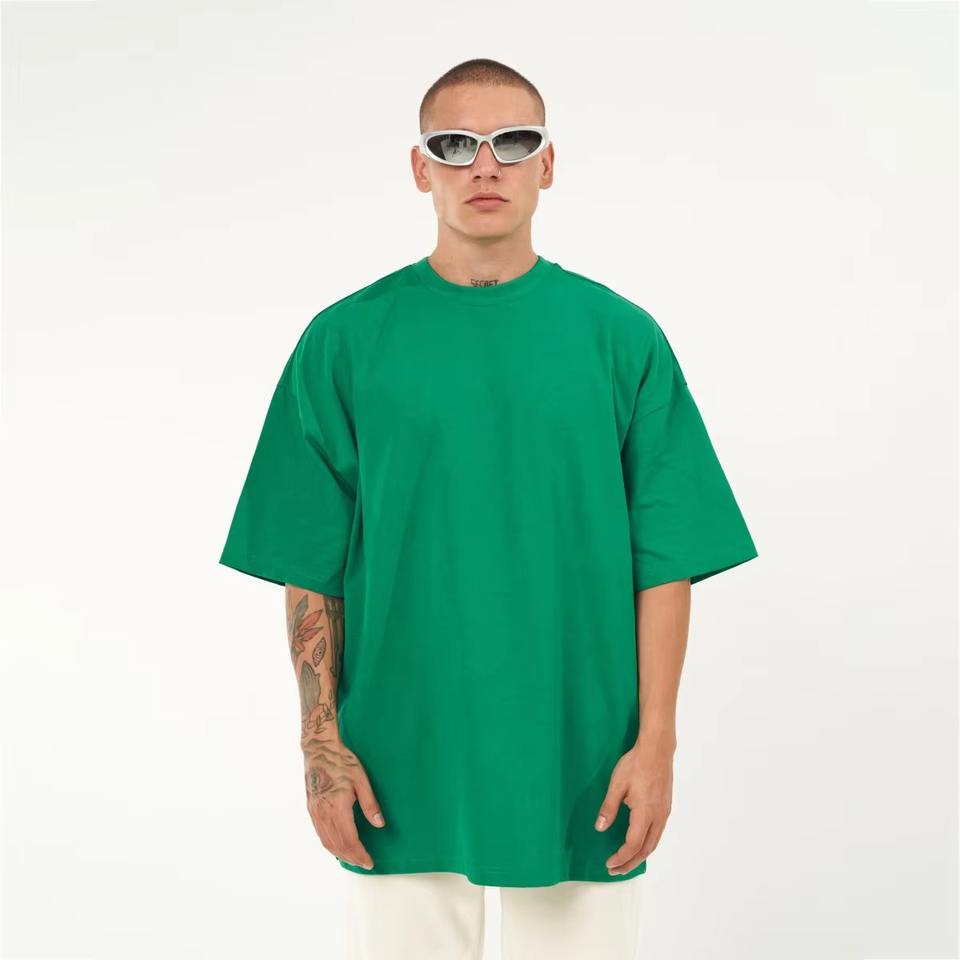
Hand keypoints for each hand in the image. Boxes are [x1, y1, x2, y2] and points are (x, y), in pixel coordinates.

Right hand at [303, 739, 385, 869]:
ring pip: (327, 842)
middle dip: (352, 857)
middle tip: (364, 863)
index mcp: (337, 808)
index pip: (349, 840)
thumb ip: (370, 804)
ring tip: (353, 858)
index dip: (360, 854)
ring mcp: (315, 812)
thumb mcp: (361, 780)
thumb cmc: (342, 761)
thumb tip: (379, 824)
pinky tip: (337, 846)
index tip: (369, 862)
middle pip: (337, 845)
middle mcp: (323, 814)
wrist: (319, 749)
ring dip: (340, 854)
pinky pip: (320, 833)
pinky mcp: (311, 809)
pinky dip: (330, 844)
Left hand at [594, 734, 673, 874]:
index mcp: (645, 813)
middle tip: (615, 870)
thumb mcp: (617, 784)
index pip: (633, 844)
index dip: (621, 857)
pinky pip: (658, 833)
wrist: (656, 750)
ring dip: (640, 855)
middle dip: (630, 863)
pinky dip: (647, 844)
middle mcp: (658, 817)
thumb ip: (609, 808)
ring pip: (654, 843)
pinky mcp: (666, 807)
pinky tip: (639, 843)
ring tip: (626, 862)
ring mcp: (664, 813)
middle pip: (646, 849)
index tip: (609, 863)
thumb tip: (600, 828)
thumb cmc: (635, 764)